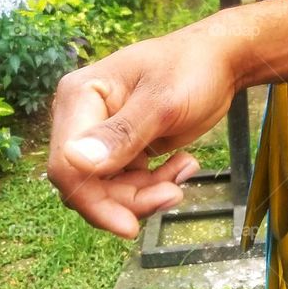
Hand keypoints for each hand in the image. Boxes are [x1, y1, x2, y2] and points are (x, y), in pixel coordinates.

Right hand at [47, 17, 239, 237]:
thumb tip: (76, 162)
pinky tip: (184, 165)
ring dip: (146, 192)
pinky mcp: (122, 148)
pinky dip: (154, 184)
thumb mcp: (162, 102)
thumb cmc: (192, 69)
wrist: (220, 61)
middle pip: (87, 183)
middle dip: (129, 198)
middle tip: (173, 195)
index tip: (129, 227)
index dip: (93, 201)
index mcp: (79, 97)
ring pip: (109, 189)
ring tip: (184, 170)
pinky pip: (127, 183)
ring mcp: (101, 134)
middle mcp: (81, 118)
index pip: (67, 165)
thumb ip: (122, 134)